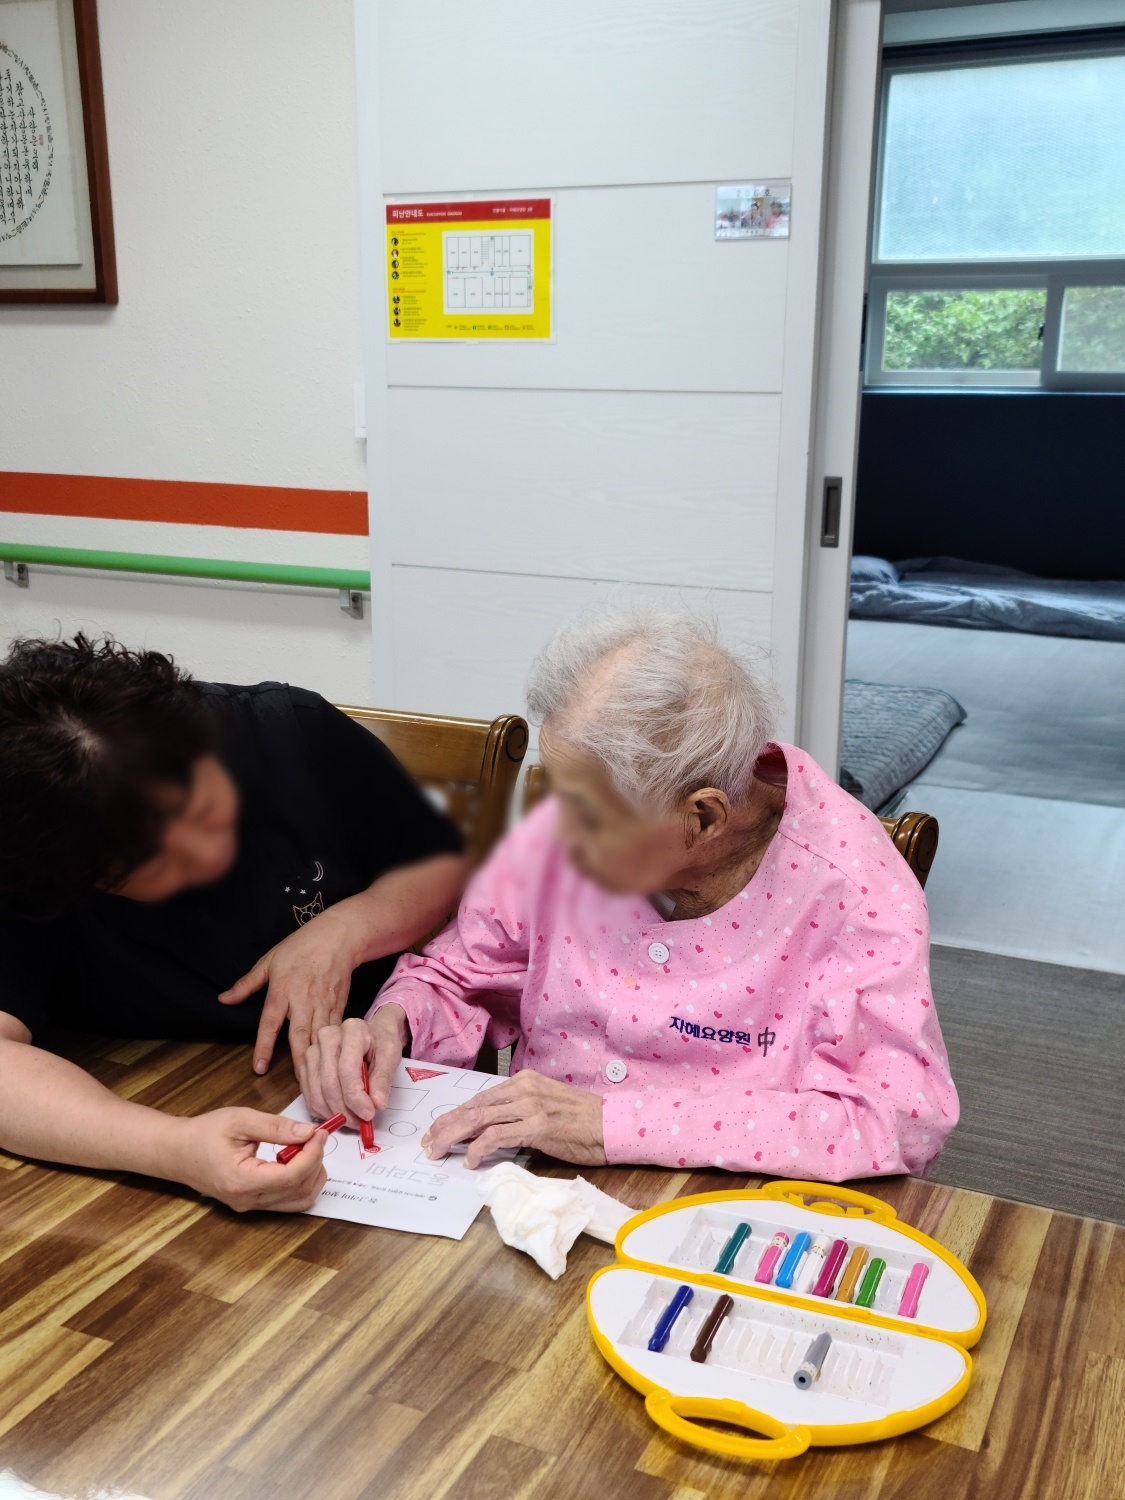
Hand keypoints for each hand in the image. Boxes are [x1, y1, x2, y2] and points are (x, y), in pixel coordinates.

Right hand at [170, 1108, 327, 1212]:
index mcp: (242, 1182)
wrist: (177, 1152)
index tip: (319, 1132)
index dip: (312, 1154)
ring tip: (306, 1147)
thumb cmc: (204, 1133)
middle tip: (314, 1136)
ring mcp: (250, 1207)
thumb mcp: (240, 1120)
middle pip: (299, 1191)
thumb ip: (275, 1127)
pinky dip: (301, 1182)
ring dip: (311, 1175)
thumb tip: (308, 1132)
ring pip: (297, 1201)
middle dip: (315, 1162)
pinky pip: (287, 1201)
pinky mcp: (252, 1204)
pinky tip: (296, 1160)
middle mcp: (248, 1201)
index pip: (292, 1176)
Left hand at [218, 904, 368, 1075]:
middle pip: (300, 1035)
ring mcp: (324, 1003)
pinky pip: (334, 1030)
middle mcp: (303, 999)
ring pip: (320, 1036)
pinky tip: (333, 1063)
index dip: (264, 1046)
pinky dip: (333, 1047)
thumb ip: (246, 984)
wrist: (338, 937)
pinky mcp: (339, 1005)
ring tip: (316, 1082)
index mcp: (283, 988)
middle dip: (298, 1061)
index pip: (270, 1022)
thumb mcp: (269, 960)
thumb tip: (224, 999)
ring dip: (317, 1059)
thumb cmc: (301, 947)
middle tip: (297, 1085)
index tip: (259, 1068)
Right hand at [299, 1006, 407, 1125]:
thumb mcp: (390, 1056)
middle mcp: (326, 1036)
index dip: (356, 1097)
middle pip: (329, 1083)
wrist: (370, 1035)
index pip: (347, 1069)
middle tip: (360, 1123)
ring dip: (334, 1113)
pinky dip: (323, 1111)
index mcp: (352, 1030)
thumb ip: (383, 1079)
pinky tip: (339, 1112)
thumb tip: (377, 1103)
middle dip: (345, 1110)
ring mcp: (312, 1050)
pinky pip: (308, 1096)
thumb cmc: (380, 1044)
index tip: (368, 1114)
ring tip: (352, 1120)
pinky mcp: (304, 1065)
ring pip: (317, 1093)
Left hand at [421, 1069, 606, 1168]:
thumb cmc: (581, 1121)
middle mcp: (524, 1088)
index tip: (436, 1130)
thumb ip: (517, 1113)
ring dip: (454, 1137)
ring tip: (438, 1151)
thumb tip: (486, 1131)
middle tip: (428, 1143)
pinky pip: (498, 1136)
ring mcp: (531, 1105)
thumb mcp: (544, 1107)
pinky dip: (479, 1149)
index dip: (454, 1115)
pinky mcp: (538, 1125)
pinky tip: (470, 1161)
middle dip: (446, 1125)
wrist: (611, 1125)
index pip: (479, 1098)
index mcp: (524, 1080)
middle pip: (474, 1106)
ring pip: (479, 1118)